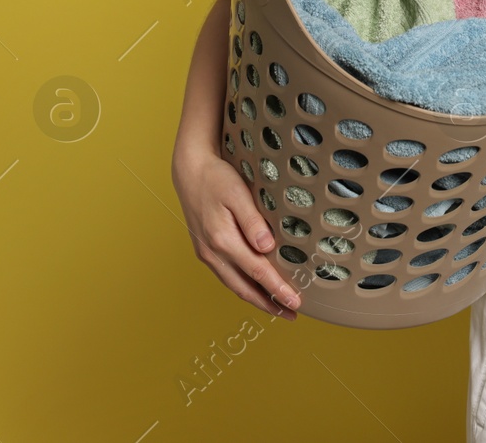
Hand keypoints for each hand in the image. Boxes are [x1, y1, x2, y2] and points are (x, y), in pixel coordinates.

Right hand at [173, 146, 301, 319]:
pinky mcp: (206, 250)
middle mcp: (212, 252)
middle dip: (269, 304)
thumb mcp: (238, 194)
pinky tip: (256, 288)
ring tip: (278, 308)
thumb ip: (253, 221)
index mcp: (222, 240)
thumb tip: (267, 247)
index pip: (257, 272)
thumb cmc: (217, 178)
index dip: (277, 290)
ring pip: (235, 285)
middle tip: (292, 315)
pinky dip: (244, 286)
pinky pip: (228, 275)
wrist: (190, 170)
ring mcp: (207, 253)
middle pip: (244, 287)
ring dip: (256, 299)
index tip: (295, 303)